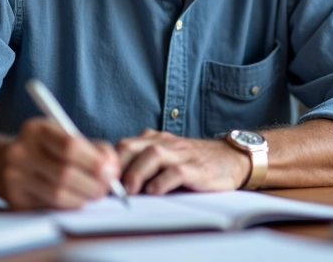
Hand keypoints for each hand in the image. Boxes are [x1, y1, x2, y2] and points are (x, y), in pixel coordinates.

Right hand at [0, 118, 120, 209]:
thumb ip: (92, 148)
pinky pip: (49, 207)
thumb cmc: (45, 150)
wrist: (3, 163)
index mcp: (35, 129)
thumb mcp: (64, 137)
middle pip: (64, 172)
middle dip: (93, 183)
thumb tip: (112, 168)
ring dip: (83, 197)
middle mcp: (20, 152)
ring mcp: (14, 176)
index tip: (112, 171)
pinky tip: (78, 200)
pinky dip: (69, 206)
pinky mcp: (14, 199)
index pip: (70, 145)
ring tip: (95, 194)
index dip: (95, 161)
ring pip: (57, 193)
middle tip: (107, 188)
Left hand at [117, 129, 250, 194]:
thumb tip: (113, 185)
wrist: (231, 158)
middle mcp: (165, 143)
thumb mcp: (166, 156)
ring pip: (153, 154)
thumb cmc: (194, 162)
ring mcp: (181, 154)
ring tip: (130, 191)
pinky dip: (163, 181)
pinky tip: (155, 191)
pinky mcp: (197, 167)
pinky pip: (177, 171)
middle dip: (118, 166)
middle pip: (132, 146)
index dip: (109, 163)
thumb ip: (143, 162)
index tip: (101, 183)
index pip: (123, 146)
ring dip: (137, 173)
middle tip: (111, 187)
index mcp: (154, 140)